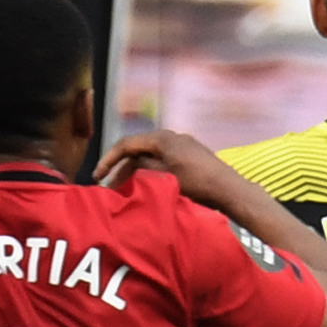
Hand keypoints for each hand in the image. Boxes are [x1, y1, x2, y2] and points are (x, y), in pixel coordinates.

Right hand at [98, 128, 231, 191]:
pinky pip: (163, 160)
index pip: (126, 144)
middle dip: (121, 168)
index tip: (97, 176)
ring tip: (125, 190)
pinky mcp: (190, 155)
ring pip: (150, 156)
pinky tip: (147, 186)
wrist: (228, 189)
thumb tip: (127, 164)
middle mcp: (171, 136)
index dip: (108, 160)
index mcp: (161, 138)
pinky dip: (150, 171)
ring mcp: (182, 145)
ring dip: (136, 171)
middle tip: (109, 188)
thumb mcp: (162, 176)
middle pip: (138, 150)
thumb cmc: (196, 183)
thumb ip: (142, 166)